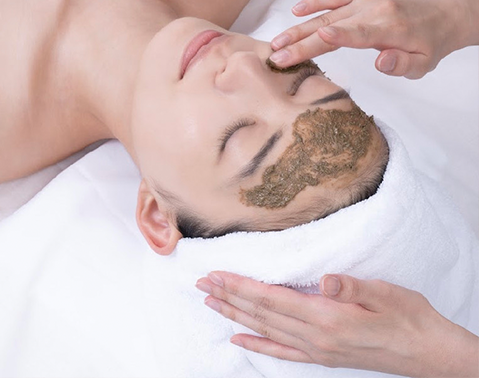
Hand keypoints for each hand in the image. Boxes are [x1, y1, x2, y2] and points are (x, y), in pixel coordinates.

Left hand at [196, 272, 478, 377]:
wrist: (428, 354)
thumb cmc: (408, 317)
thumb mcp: (386, 294)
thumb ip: (351, 287)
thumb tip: (323, 279)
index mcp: (328, 318)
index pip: (272, 298)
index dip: (241, 285)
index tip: (217, 275)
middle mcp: (315, 338)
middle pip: (261, 313)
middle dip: (229, 297)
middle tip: (202, 284)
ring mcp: (316, 351)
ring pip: (264, 331)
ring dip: (235, 316)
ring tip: (211, 304)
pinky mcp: (321, 356)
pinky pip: (281, 352)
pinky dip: (257, 345)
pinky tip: (239, 340)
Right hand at [269, 0, 474, 78]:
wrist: (442, 12)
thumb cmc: (430, 42)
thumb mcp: (424, 64)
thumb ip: (402, 65)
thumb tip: (381, 62)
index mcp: (390, 28)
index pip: (358, 34)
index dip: (338, 36)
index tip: (317, 38)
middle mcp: (374, 10)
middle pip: (331, 26)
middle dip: (302, 42)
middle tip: (277, 56)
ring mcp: (366, 0)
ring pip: (326, 14)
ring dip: (299, 28)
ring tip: (277, 42)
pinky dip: (315, 2)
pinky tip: (297, 10)